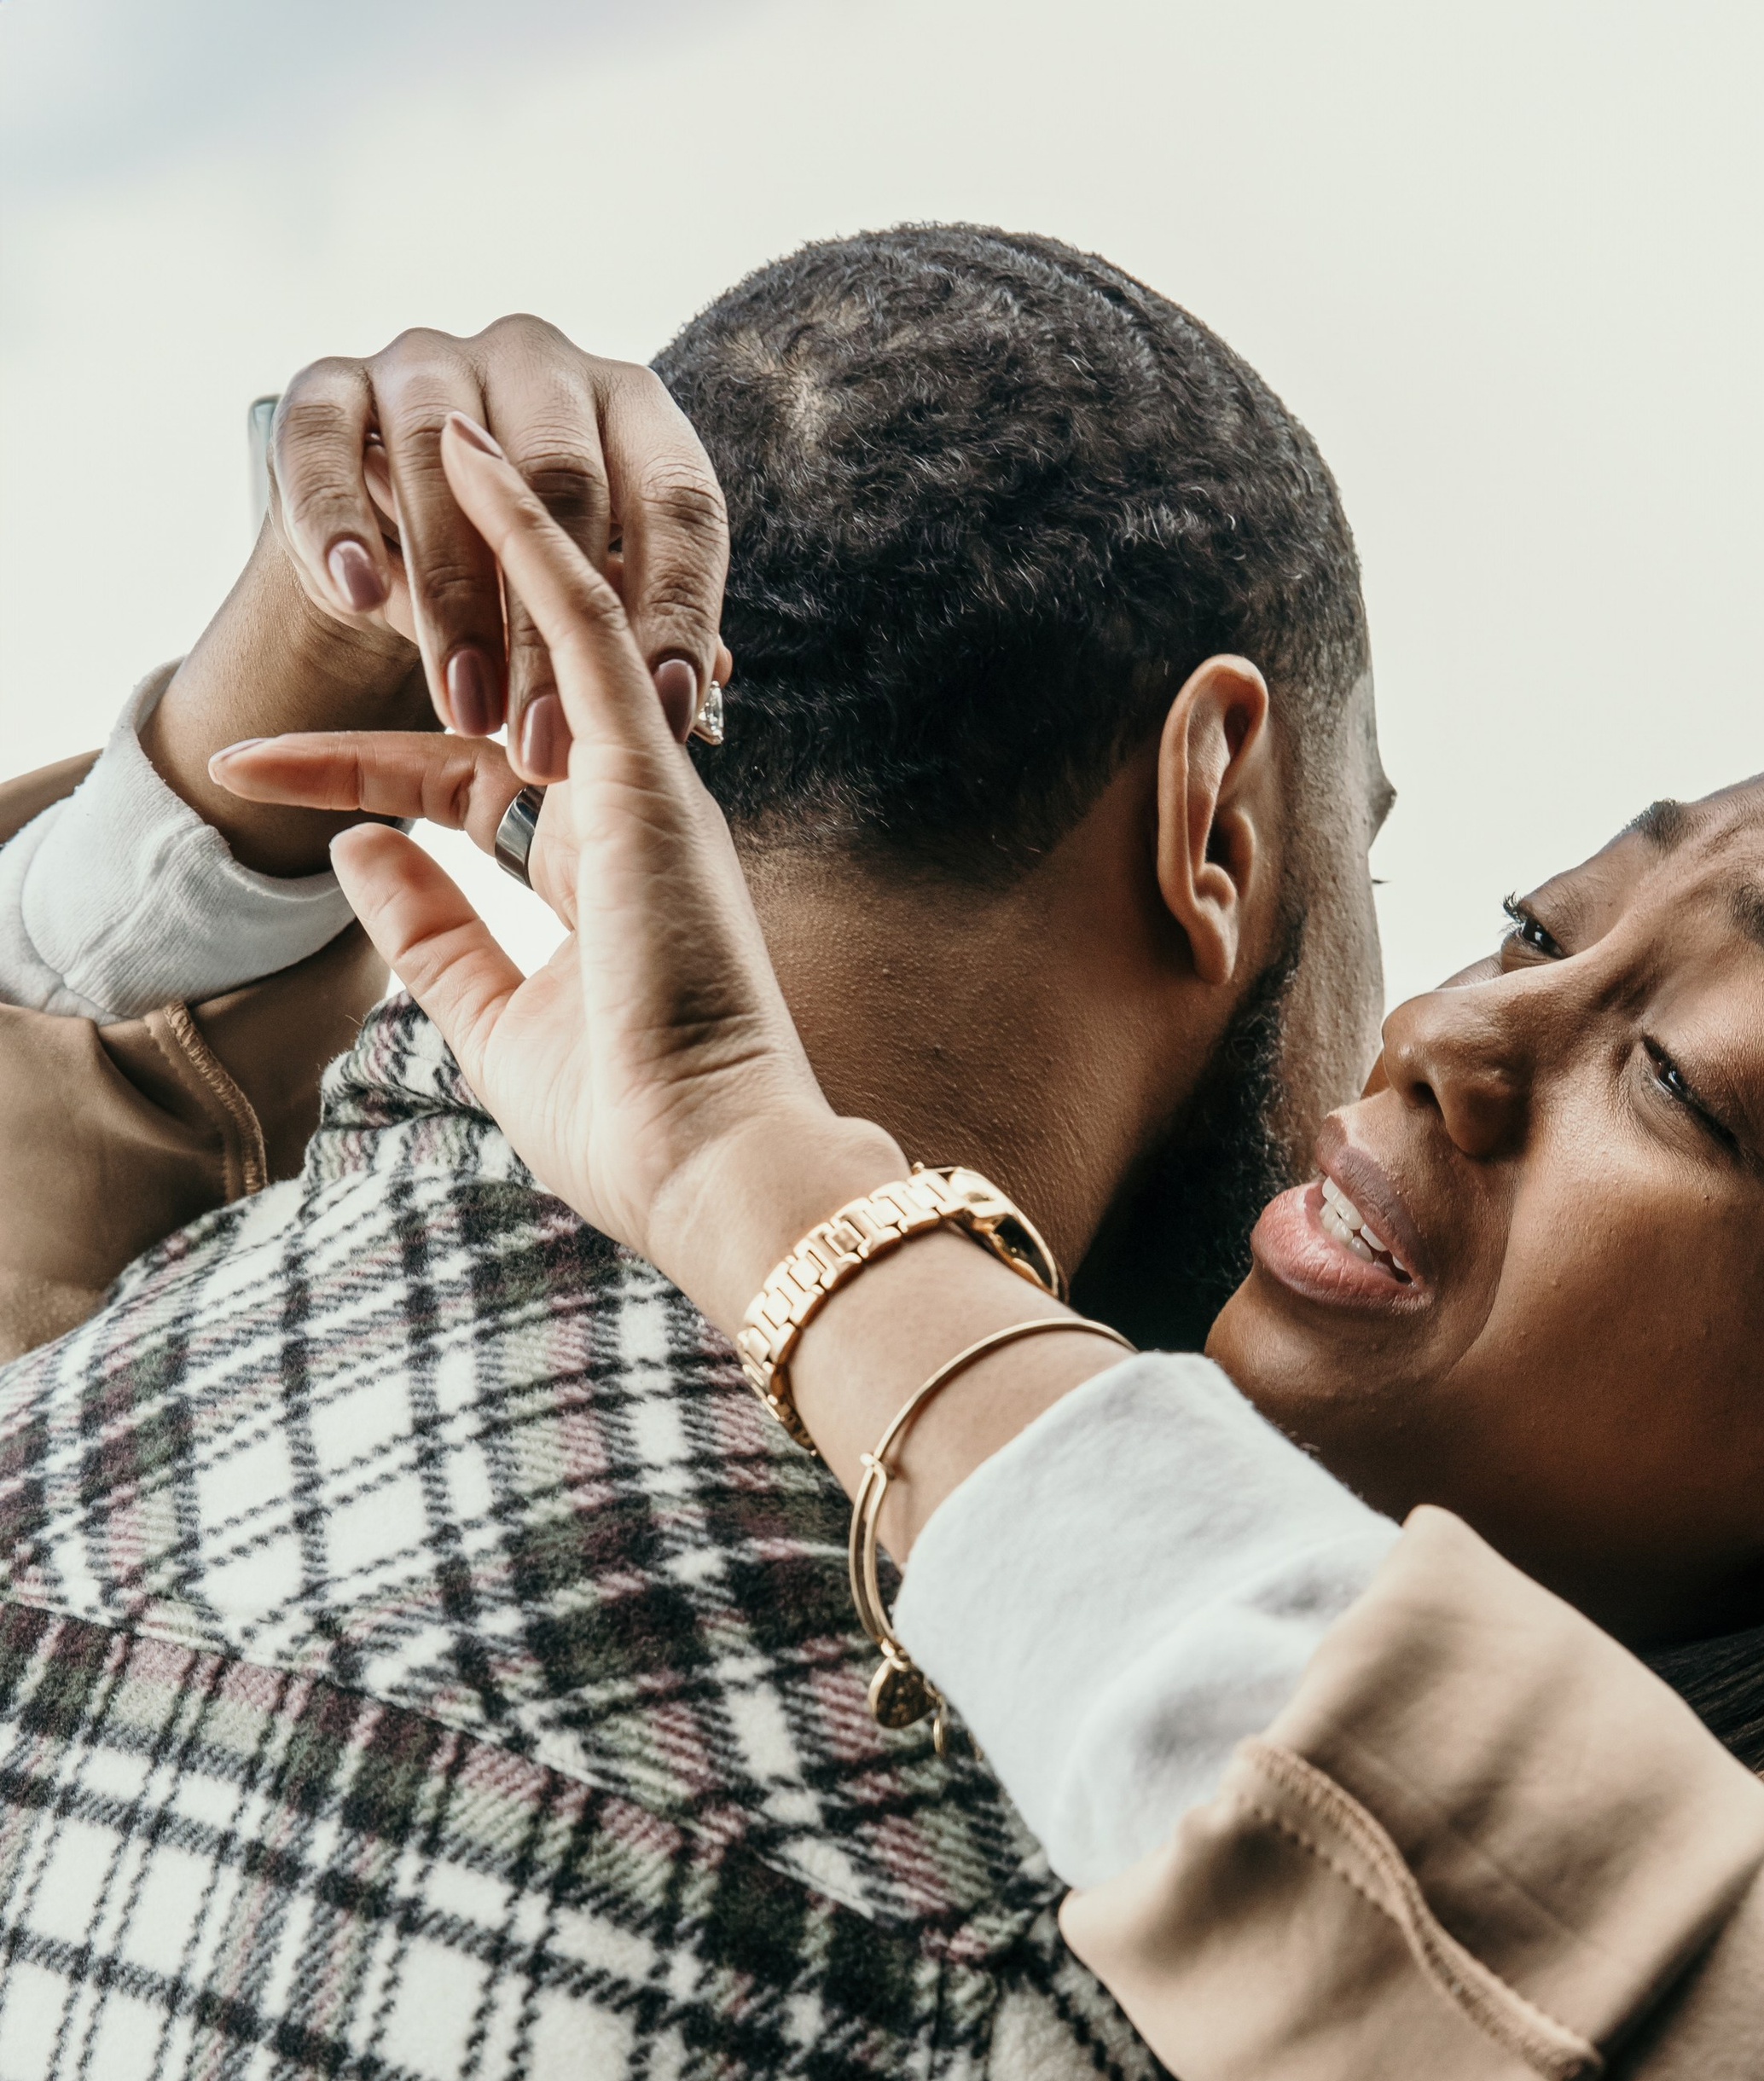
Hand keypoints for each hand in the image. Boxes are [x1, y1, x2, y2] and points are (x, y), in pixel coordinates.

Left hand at [230, 415, 899, 1287]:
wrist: (708, 1163)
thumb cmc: (622, 1125)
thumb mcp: (489, 1024)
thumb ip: (428, 934)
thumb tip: (353, 848)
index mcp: (591, 875)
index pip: (452, 786)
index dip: (350, 766)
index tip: (245, 767)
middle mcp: (623, 813)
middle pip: (492, 689)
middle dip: (408, 631)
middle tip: (319, 567)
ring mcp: (640, 783)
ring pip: (555, 625)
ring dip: (486, 536)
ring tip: (425, 425)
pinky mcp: (645, 769)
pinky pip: (584, 622)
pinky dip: (530, 537)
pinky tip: (474, 457)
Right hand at [265, 315, 730, 774]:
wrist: (383, 535)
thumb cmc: (517, 573)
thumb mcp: (592, 600)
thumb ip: (641, 627)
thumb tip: (708, 681)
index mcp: (630, 408)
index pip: (678, 498)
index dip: (679, 606)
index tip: (668, 711)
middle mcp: (539, 362)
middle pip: (564, 483)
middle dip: (555, 631)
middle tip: (548, 746)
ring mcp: (429, 361)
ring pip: (443, 463)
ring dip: (456, 600)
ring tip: (466, 710)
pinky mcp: (327, 383)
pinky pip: (323, 443)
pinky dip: (340, 522)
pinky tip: (358, 595)